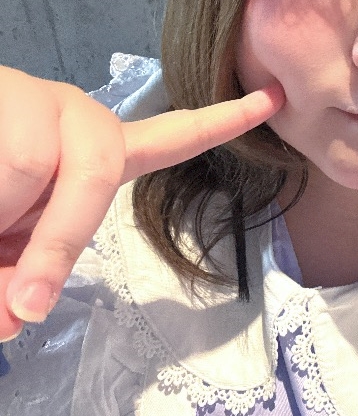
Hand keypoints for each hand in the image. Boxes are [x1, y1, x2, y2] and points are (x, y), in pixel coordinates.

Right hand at [0, 67, 284, 340]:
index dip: (220, 121)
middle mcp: (75, 121)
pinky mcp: (3, 95)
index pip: (168, 138)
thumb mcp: (5, 254)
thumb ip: (18, 282)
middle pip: (99, 171)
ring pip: (31, 169)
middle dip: (56, 240)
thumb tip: (14, 320)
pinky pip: (6, 165)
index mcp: (94, 154)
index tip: (272, 98)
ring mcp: (35, 101)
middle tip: (23, 301)